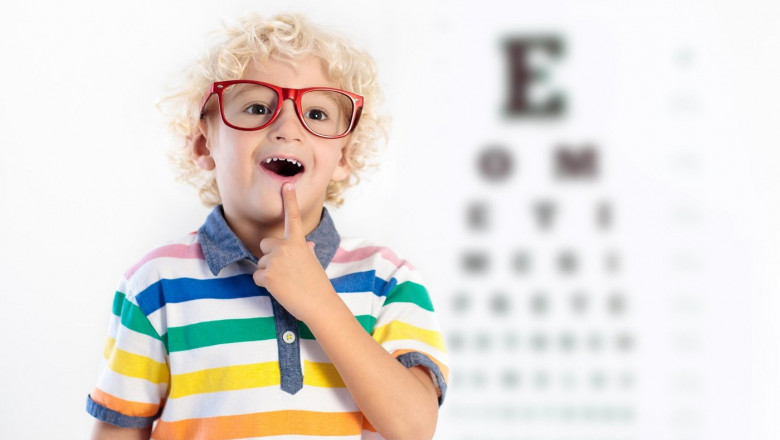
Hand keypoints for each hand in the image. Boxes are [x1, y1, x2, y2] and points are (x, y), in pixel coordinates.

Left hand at [253, 183, 335, 320]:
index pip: (293, 218)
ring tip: (286, 282)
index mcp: (298, 242)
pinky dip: (265, 284)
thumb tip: (308, 245)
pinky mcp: (266, 275)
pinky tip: (279, 289)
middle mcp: (285, 247)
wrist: (319, 304)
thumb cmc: (317, 285)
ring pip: (261, 263)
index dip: (290, 200)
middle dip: (269, 255)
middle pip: (265, 244)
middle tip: (284, 270)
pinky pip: (257, 277)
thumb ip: (306, 251)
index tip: (287, 184)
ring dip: (269, 273)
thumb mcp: (313, 263)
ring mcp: (274, 260)